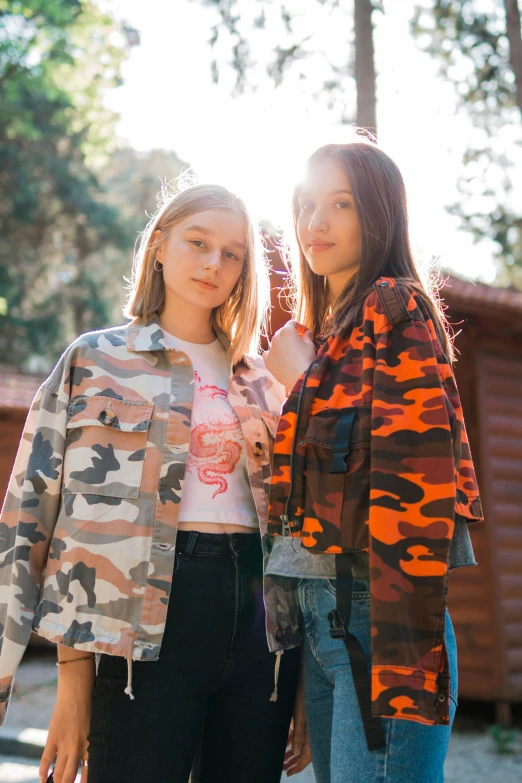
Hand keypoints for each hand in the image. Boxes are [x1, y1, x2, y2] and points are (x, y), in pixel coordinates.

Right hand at [40, 658, 94, 782]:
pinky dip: (43, 771)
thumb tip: (92, 755)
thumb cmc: (92, 705)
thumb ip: (93, 741)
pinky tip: (43, 779)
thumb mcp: (97, 726)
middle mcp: (78, 749)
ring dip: (56, 782)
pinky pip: (46, 760)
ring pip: (58, 773)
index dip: (83, 782)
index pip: (87, 773)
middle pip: (69, 777)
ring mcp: (64, 744)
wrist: (78, 690)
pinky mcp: (53, 738)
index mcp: (91, 746)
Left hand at [262, 321, 315, 393]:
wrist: (299, 378)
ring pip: (275, 343)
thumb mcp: (310, 346)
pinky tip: (278, 358)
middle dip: (290, 335)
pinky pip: (267, 354)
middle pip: (282, 332)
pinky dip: (272, 354)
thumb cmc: (307, 360)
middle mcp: (276, 337)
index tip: (304, 332)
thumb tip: (306, 333)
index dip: (300, 327)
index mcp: (287, 331)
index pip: (292, 323)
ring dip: (281, 344)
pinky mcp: (267, 360)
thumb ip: (307, 337)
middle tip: (297, 342)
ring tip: (288, 352)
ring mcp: (270, 349)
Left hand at [283, 655, 311, 776]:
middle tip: (284, 768)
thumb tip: (296, 752)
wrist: (309, 671)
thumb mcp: (300, 713)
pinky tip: (286, 742)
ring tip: (282, 758)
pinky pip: (300, 731)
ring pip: (302, 741)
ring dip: (292, 750)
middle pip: (305, 750)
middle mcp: (314, 727)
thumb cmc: (304, 690)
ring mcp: (309, 720)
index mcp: (314, 729)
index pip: (308, 754)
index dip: (299, 765)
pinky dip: (292, 738)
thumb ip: (298, 733)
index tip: (288, 773)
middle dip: (294, 760)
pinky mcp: (305, 713)